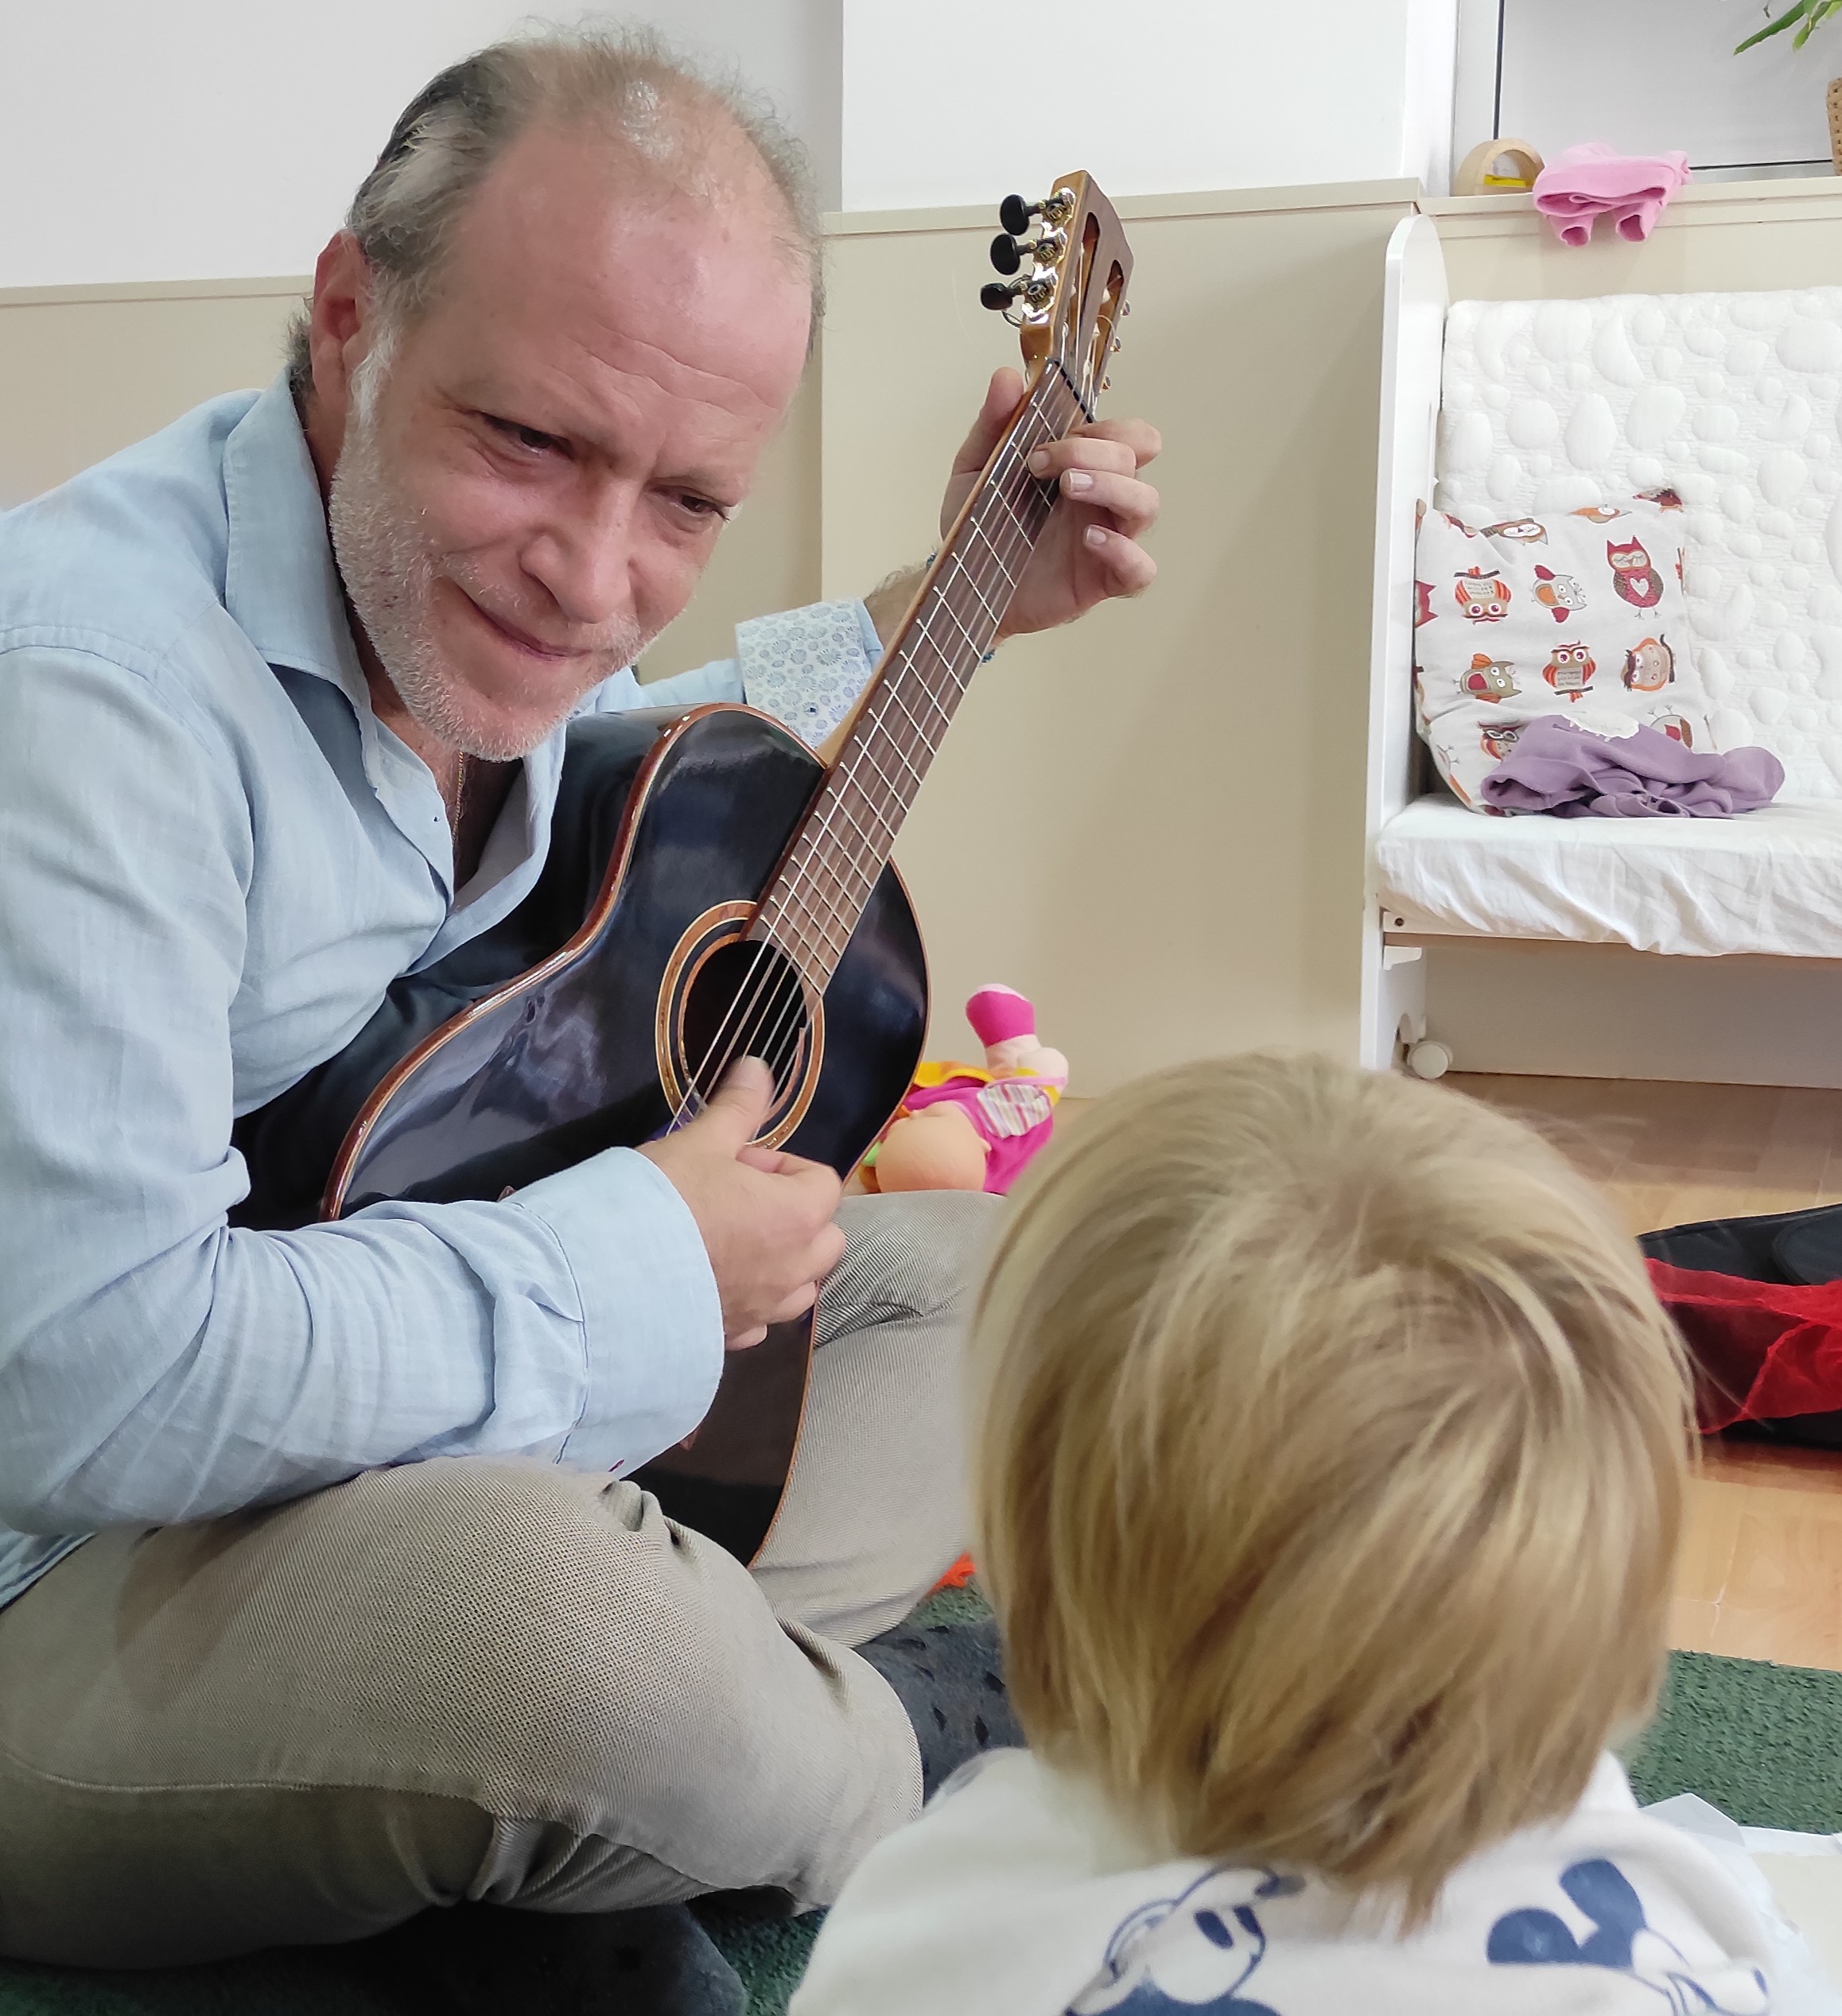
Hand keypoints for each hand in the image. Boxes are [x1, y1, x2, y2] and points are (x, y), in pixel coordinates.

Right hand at [637, 1058, 845, 1348]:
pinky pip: (761, 1319)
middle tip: (736, 1202)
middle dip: (793, 1216)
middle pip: (824, 1237)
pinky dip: (749, 1301)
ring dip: (780, 1262)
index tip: (738, 1163)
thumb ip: (737, 1107)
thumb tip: (759, 1064)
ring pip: (800, 1284)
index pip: (822, 1181)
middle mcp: (796, 1268)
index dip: (783, 1166)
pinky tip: (710, 1286)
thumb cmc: (666, 1202)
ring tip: (728, 1245)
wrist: (612, 1281)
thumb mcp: (700, 1142)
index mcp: (800, 1215)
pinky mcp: (736, 1338)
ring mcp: (768, 1309)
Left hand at [941, 367, 1159, 639]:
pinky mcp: (1102, 581)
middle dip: (1094, 451)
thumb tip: (1007, 377)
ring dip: (1113, 488)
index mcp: (1083, 466)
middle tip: (1042, 465)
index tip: (1050, 439)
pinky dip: (1124, 552)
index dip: (1100, 428)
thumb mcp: (975, 469)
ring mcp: (1107, 539)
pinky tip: (1090, 541)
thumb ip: (993, 424)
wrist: (962, 585)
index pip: (1125, 433)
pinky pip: (1141, 569)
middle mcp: (1102, 498)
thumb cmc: (980, 528)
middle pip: (1136, 457)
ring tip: (1068, 489)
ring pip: (1147, 504)